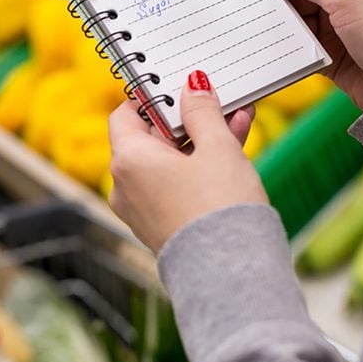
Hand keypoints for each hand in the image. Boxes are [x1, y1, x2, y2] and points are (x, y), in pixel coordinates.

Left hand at [109, 72, 267, 252]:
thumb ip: (202, 111)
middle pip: (152, 138)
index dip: (152, 97)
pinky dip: (197, 168)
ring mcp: (142, 209)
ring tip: (237, 121)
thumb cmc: (220, 208)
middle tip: (219, 102)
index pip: (127, 114)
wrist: (232, 275)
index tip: (178, 87)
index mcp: (128, 161)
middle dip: (188, 119)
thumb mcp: (216, 147)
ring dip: (200, 141)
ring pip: (168, 162)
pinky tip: (231, 151)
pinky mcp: (161, 225)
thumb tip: (192, 86)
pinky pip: (174, 185)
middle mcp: (125, 186)